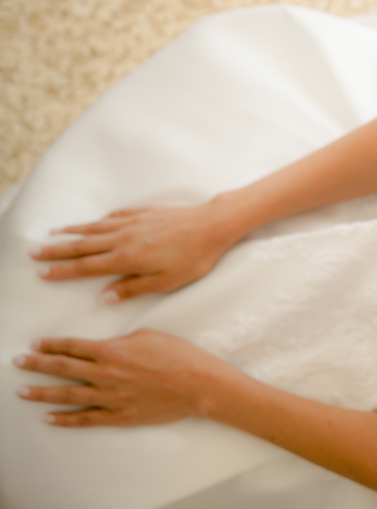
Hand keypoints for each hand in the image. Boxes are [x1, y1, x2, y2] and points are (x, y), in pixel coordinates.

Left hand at [12, 330, 235, 426]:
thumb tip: (106, 344)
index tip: (36, 344)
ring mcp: (110, 398)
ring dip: (42, 392)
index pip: (73, 347)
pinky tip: (49, 418)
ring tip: (22, 391)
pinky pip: (85, 418)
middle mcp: (106, 374)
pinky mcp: (119, 416)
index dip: (52, 345)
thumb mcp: (149, 336)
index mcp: (112, 351)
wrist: (198, 384)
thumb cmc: (178, 356)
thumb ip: (122, 340)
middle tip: (18, 363)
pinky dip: (65, 419)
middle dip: (37, 365)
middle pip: (63, 369)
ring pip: (68, 395)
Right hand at [29, 204, 238, 303]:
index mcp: (126, 259)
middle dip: (56, 250)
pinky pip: (113, 217)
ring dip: (72, 232)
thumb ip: (133, 288)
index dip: (62, 271)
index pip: (86, 267)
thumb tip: (105, 297)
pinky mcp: (144, 212)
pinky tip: (92, 223)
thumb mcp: (166, 282)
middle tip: (33, 252)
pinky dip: (98, 221)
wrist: (212, 226)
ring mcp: (133, 222)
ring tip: (52, 234)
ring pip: (94, 228)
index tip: (43, 272)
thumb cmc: (193, 258)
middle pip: (83, 246)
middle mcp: (124, 238)